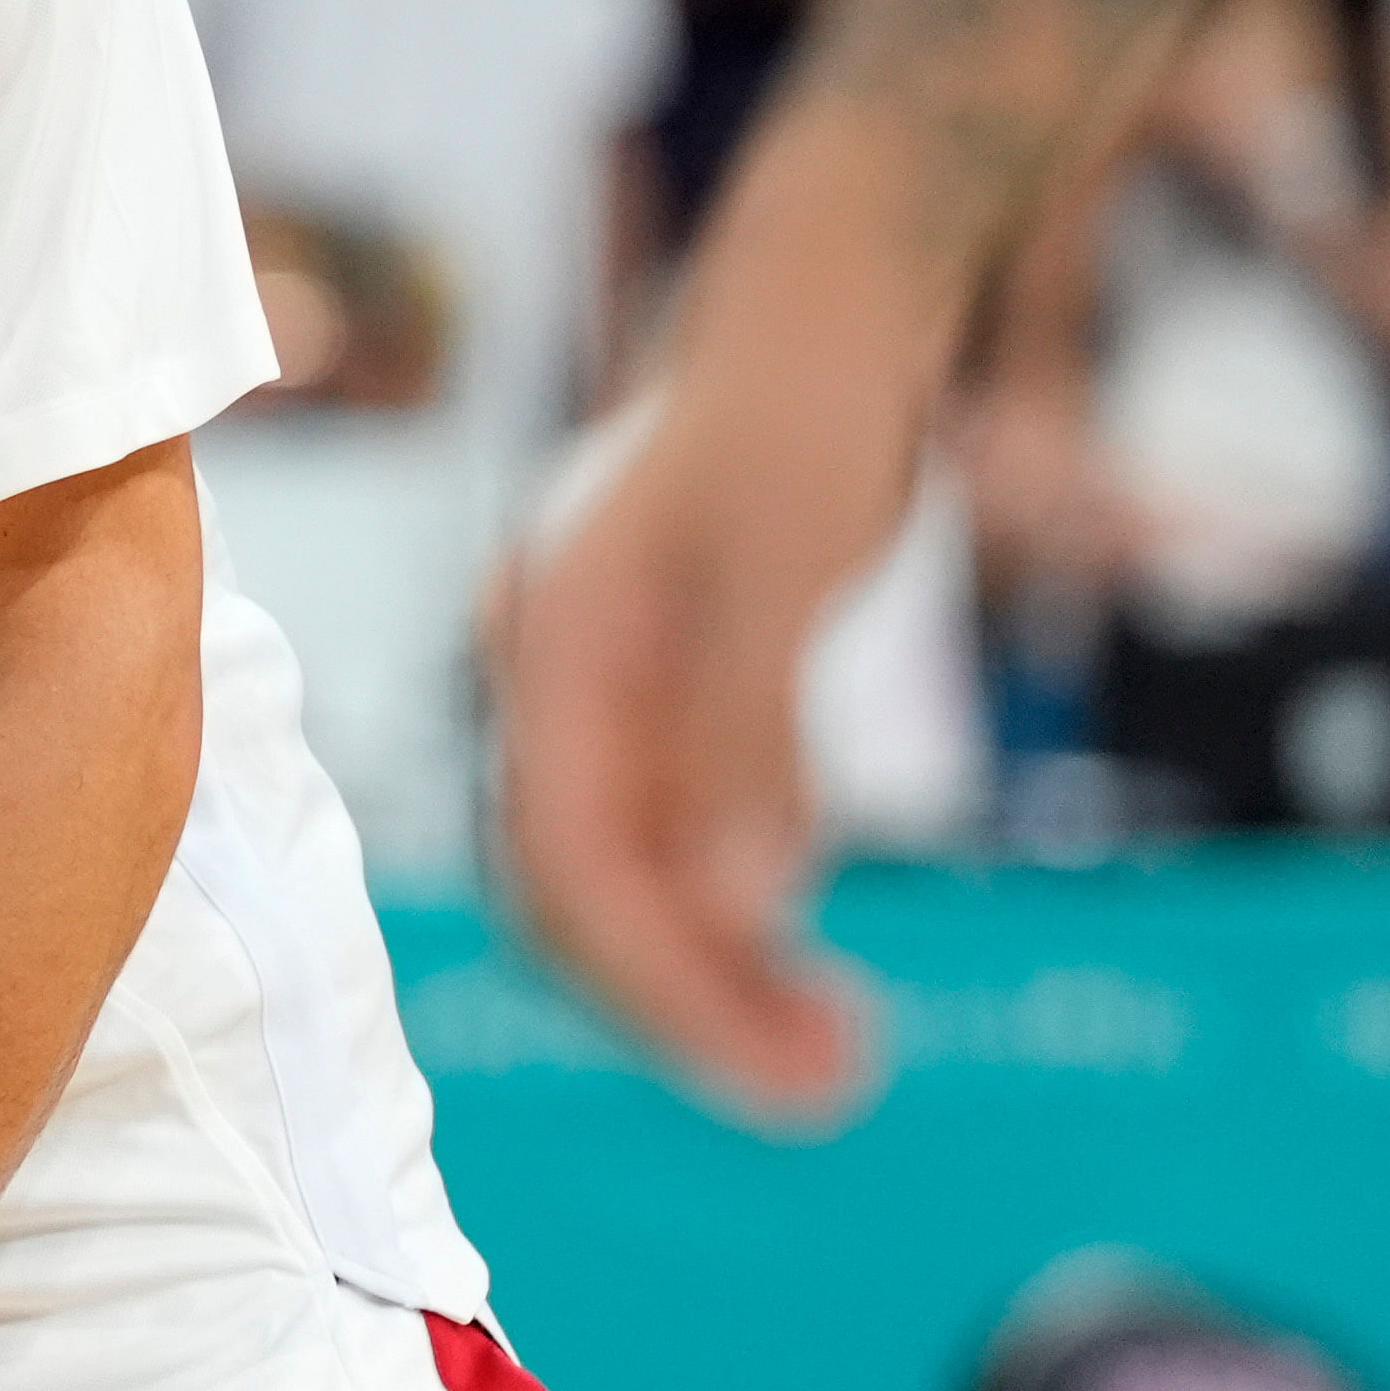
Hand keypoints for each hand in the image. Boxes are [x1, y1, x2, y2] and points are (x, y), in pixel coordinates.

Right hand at [484, 377, 895, 1126]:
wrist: (816, 298)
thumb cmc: (801, 401)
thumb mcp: (783, 557)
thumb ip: (742, 730)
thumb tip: (737, 908)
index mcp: (553, 645)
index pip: (574, 864)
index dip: (665, 981)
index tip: (778, 1073)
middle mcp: (551, 679)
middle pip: (579, 894)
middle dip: (690, 1007)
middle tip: (831, 1093)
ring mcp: (598, 690)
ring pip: (622, 878)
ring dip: (714, 978)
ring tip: (838, 1057)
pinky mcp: (657, 694)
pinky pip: (668, 838)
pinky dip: (730, 914)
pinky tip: (803, 954)